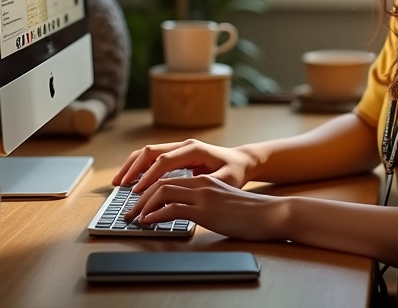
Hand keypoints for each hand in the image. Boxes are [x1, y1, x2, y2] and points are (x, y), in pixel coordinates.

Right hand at [111, 139, 255, 192]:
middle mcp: (184, 145)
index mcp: (194, 150)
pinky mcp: (177, 154)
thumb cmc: (235, 172)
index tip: (136, 190)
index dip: (149, 175)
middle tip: (120, 186)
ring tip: (118, 182)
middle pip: (152, 151)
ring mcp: (179, 148)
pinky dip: (139, 167)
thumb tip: (186, 190)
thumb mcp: (225, 180)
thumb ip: (206, 184)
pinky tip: (130, 180)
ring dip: (132, 166)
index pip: (165, 160)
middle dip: (134, 168)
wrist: (242, 161)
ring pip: (149, 152)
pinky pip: (153, 157)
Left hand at [124, 174, 285, 240]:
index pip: (169, 177)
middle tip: (128, 211)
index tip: (137, 200)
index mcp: (204, 179)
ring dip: (143, 205)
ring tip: (133, 218)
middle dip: (140, 196)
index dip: (149, 186)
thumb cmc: (249, 211)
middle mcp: (201, 182)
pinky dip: (156, 215)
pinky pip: (173, 208)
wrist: (269, 213)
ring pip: (163, 192)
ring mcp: (203, 194)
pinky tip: (148, 222)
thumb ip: (205, 202)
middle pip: (161, 181)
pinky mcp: (205, 209)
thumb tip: (186, 212)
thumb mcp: (223, 202)